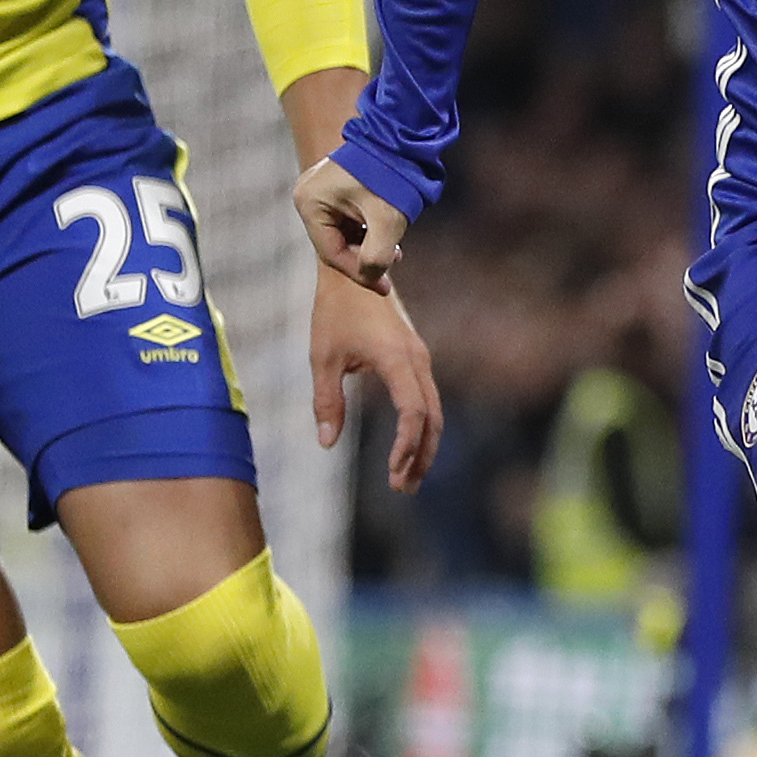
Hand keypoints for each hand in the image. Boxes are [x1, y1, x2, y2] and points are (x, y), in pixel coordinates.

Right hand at [293, 155, 409, 290]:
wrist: (401, 139)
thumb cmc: (391, 177)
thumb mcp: (386, 222)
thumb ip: (377, 257)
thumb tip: (372, 276)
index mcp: (310, 203)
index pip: (332, 253)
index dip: (359, 274)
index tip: (383, 287)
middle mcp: (308, 197)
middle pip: (336, 244)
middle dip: (365, 258)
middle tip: (390, 268)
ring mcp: (320, 191)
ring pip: (343, 234)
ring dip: (368, 245)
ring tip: (394, 250)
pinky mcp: (335, 189)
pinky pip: (347, 221)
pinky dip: (366, 232)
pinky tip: (387, 236)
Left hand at [312, 263, 442, 491]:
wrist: (353, 268)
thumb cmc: (334, 310)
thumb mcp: (323, 356)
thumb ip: (327, 401)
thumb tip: (327, 444)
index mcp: (397, 358)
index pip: (413, 412)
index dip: (407, 446)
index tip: (392, 472)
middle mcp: (417, 359)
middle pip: (432, 418)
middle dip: (421, 456)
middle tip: (402, 488)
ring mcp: (419, 357)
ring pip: (433, 410)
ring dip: (423, 445)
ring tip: (405, 478)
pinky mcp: (415, 356)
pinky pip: (426, 398)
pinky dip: (421, 426)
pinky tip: (406, 446)